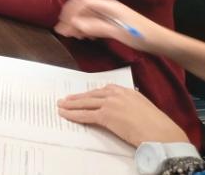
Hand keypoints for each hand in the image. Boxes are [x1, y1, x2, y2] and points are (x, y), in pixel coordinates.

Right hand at [55, 0, 163, 51]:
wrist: (160, 41)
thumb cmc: (142, 35)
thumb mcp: (118, 32)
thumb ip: (96, 27)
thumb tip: (75, 24)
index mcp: (108, 5)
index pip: (81, 2)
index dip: (69, 11)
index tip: (63, 25)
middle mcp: (107, 7)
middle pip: (81, 7)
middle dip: (70, 18)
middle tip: (63, 32)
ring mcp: (109, 14)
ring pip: (86, 15)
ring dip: (77, 24)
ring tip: (72, 36)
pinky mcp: (111, 22)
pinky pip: (93, 22)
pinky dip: (85, 28)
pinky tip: (84, 36)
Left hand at [57, 84, 188, 146]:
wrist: (160, 132)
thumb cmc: (156, 125)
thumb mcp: (143, 107)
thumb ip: (131, 104)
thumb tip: (125, 108)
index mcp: (127, 91)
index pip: (104, 90)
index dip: (91, 93)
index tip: (84, 95)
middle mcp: (117, 94)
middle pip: (91, 95)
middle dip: (77, 97)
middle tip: (66, 99)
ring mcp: (110, 104)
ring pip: (85, 103)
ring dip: (71, 105)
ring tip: (61, 106)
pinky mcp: (105, 115)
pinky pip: (85, 114)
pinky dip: (74, 115)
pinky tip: (66, 115)